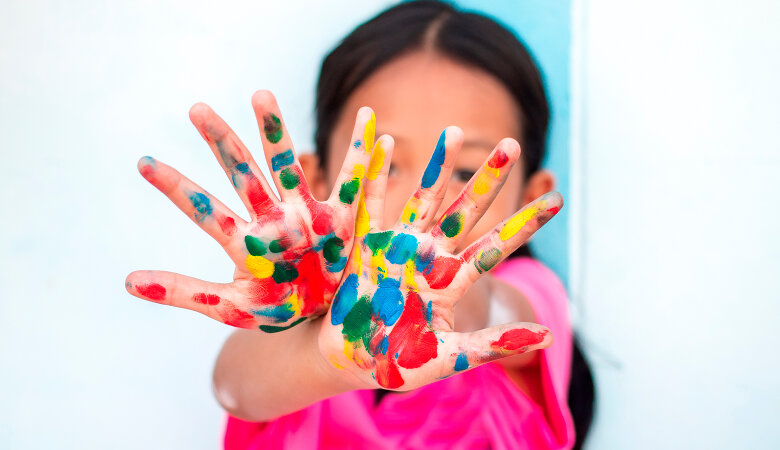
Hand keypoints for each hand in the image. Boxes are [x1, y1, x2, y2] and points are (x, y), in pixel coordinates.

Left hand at [125, 91, 376, 331]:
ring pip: (285, 166)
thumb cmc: (277, 306)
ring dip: (273, 132)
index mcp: (246, 242)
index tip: (144, 163)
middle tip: (195, 109)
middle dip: (221, 142)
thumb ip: (183, 292)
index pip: (205, 209)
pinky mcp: (339, 219)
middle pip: (242, 173)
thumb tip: (123, 281)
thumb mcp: (229, 307)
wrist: (322, 315)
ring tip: (259, 95)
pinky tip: (368, 118)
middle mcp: (272, 219)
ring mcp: (305, 214)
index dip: (177, 188)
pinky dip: (361, 153)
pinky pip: (352, 181)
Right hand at [318, 127, 561, 389]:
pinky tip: (383, 140)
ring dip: (438, 165)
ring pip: (423, 197)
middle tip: (512, 143)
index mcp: (452, 280)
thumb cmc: (400, 363)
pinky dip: (375, 174)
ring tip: (455, 130)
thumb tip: (551, 336)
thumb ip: (495, 343)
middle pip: (465, 210)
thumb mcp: (451, 356)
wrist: (351, 364)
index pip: (496, 246)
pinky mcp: (364, 246)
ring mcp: (397, 247)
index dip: (525, 223)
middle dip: (488, 179)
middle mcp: (429, 256)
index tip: (557, 199)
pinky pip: (370, 203)